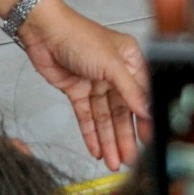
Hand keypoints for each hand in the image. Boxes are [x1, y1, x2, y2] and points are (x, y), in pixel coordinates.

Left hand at [15, 0, 148, 169]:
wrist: (44, 32)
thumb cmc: (79, 36)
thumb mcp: (111, 64)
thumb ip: (130, 90)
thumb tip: (148, 110)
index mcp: (130, 61)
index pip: (142, 95)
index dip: (144, 119)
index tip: (149, 139)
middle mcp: (115, 73)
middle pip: (122, 111)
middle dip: (125, 136)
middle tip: (130, 159)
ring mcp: (95, 83)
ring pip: (105, 118)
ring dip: (109, 140)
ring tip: (114, 161)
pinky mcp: (77, 91)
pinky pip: (86, 117)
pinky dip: (91, 134)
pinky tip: (96, 150)